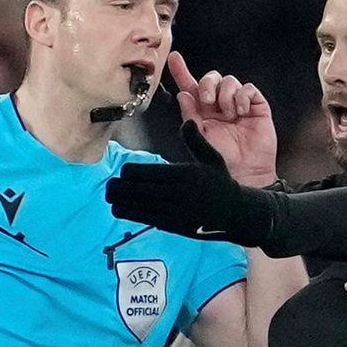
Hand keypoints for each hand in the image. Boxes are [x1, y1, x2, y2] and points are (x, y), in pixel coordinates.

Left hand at [105, 126, 275, 243]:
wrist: (236, 214)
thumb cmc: (222, 184)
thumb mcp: (213, 159)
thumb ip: (196, 140)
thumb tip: (188, 121)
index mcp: (182, 174)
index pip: (142, 173)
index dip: (128, 172)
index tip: (125, 171)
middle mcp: (175, 194)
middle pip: (134, 190)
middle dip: (118, 187)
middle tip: (111, 185)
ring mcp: (173, 211)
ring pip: (135, 206)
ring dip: (120, 202)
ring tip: (112, 197)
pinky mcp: (172, 225)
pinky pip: (143, 219)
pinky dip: (129, 213)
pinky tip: (120, 209)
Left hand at [168, 52, 276, 184]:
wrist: (245, 172)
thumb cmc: (222, 160)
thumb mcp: (200, 137)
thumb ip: (190, 115)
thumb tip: (182, 94)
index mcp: (203, 112)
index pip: (191, 87)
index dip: (182, 71)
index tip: (173, 58)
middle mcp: (220, 105)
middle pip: (211, 78)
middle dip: (207, 84)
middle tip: (208, 101)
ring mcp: (239, 104)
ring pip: (229, 81)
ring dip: (226, 96)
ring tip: (230, 116)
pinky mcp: (256, 106)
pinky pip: (248, 89)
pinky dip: (242, 97)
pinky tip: (241, 112)